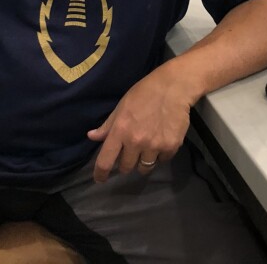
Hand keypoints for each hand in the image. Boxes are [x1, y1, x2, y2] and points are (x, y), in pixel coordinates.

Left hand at [87, 66, 192, 182]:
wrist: (174, 87)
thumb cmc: (144, 93)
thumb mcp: (122, 106)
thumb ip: (108, 126)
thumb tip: (92, 137)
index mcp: (120, 131)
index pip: (105, 161)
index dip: (101, 174)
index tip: (100, 179)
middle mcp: (136, 142)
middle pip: (126, 168)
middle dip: (126, 163)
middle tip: (132, 151)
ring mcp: (154, 146)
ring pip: (145, 168)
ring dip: (144, 160)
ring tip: (148, 146)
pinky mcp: (171, 147)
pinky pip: (162, 160)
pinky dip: (161, 154)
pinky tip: (162, 140)